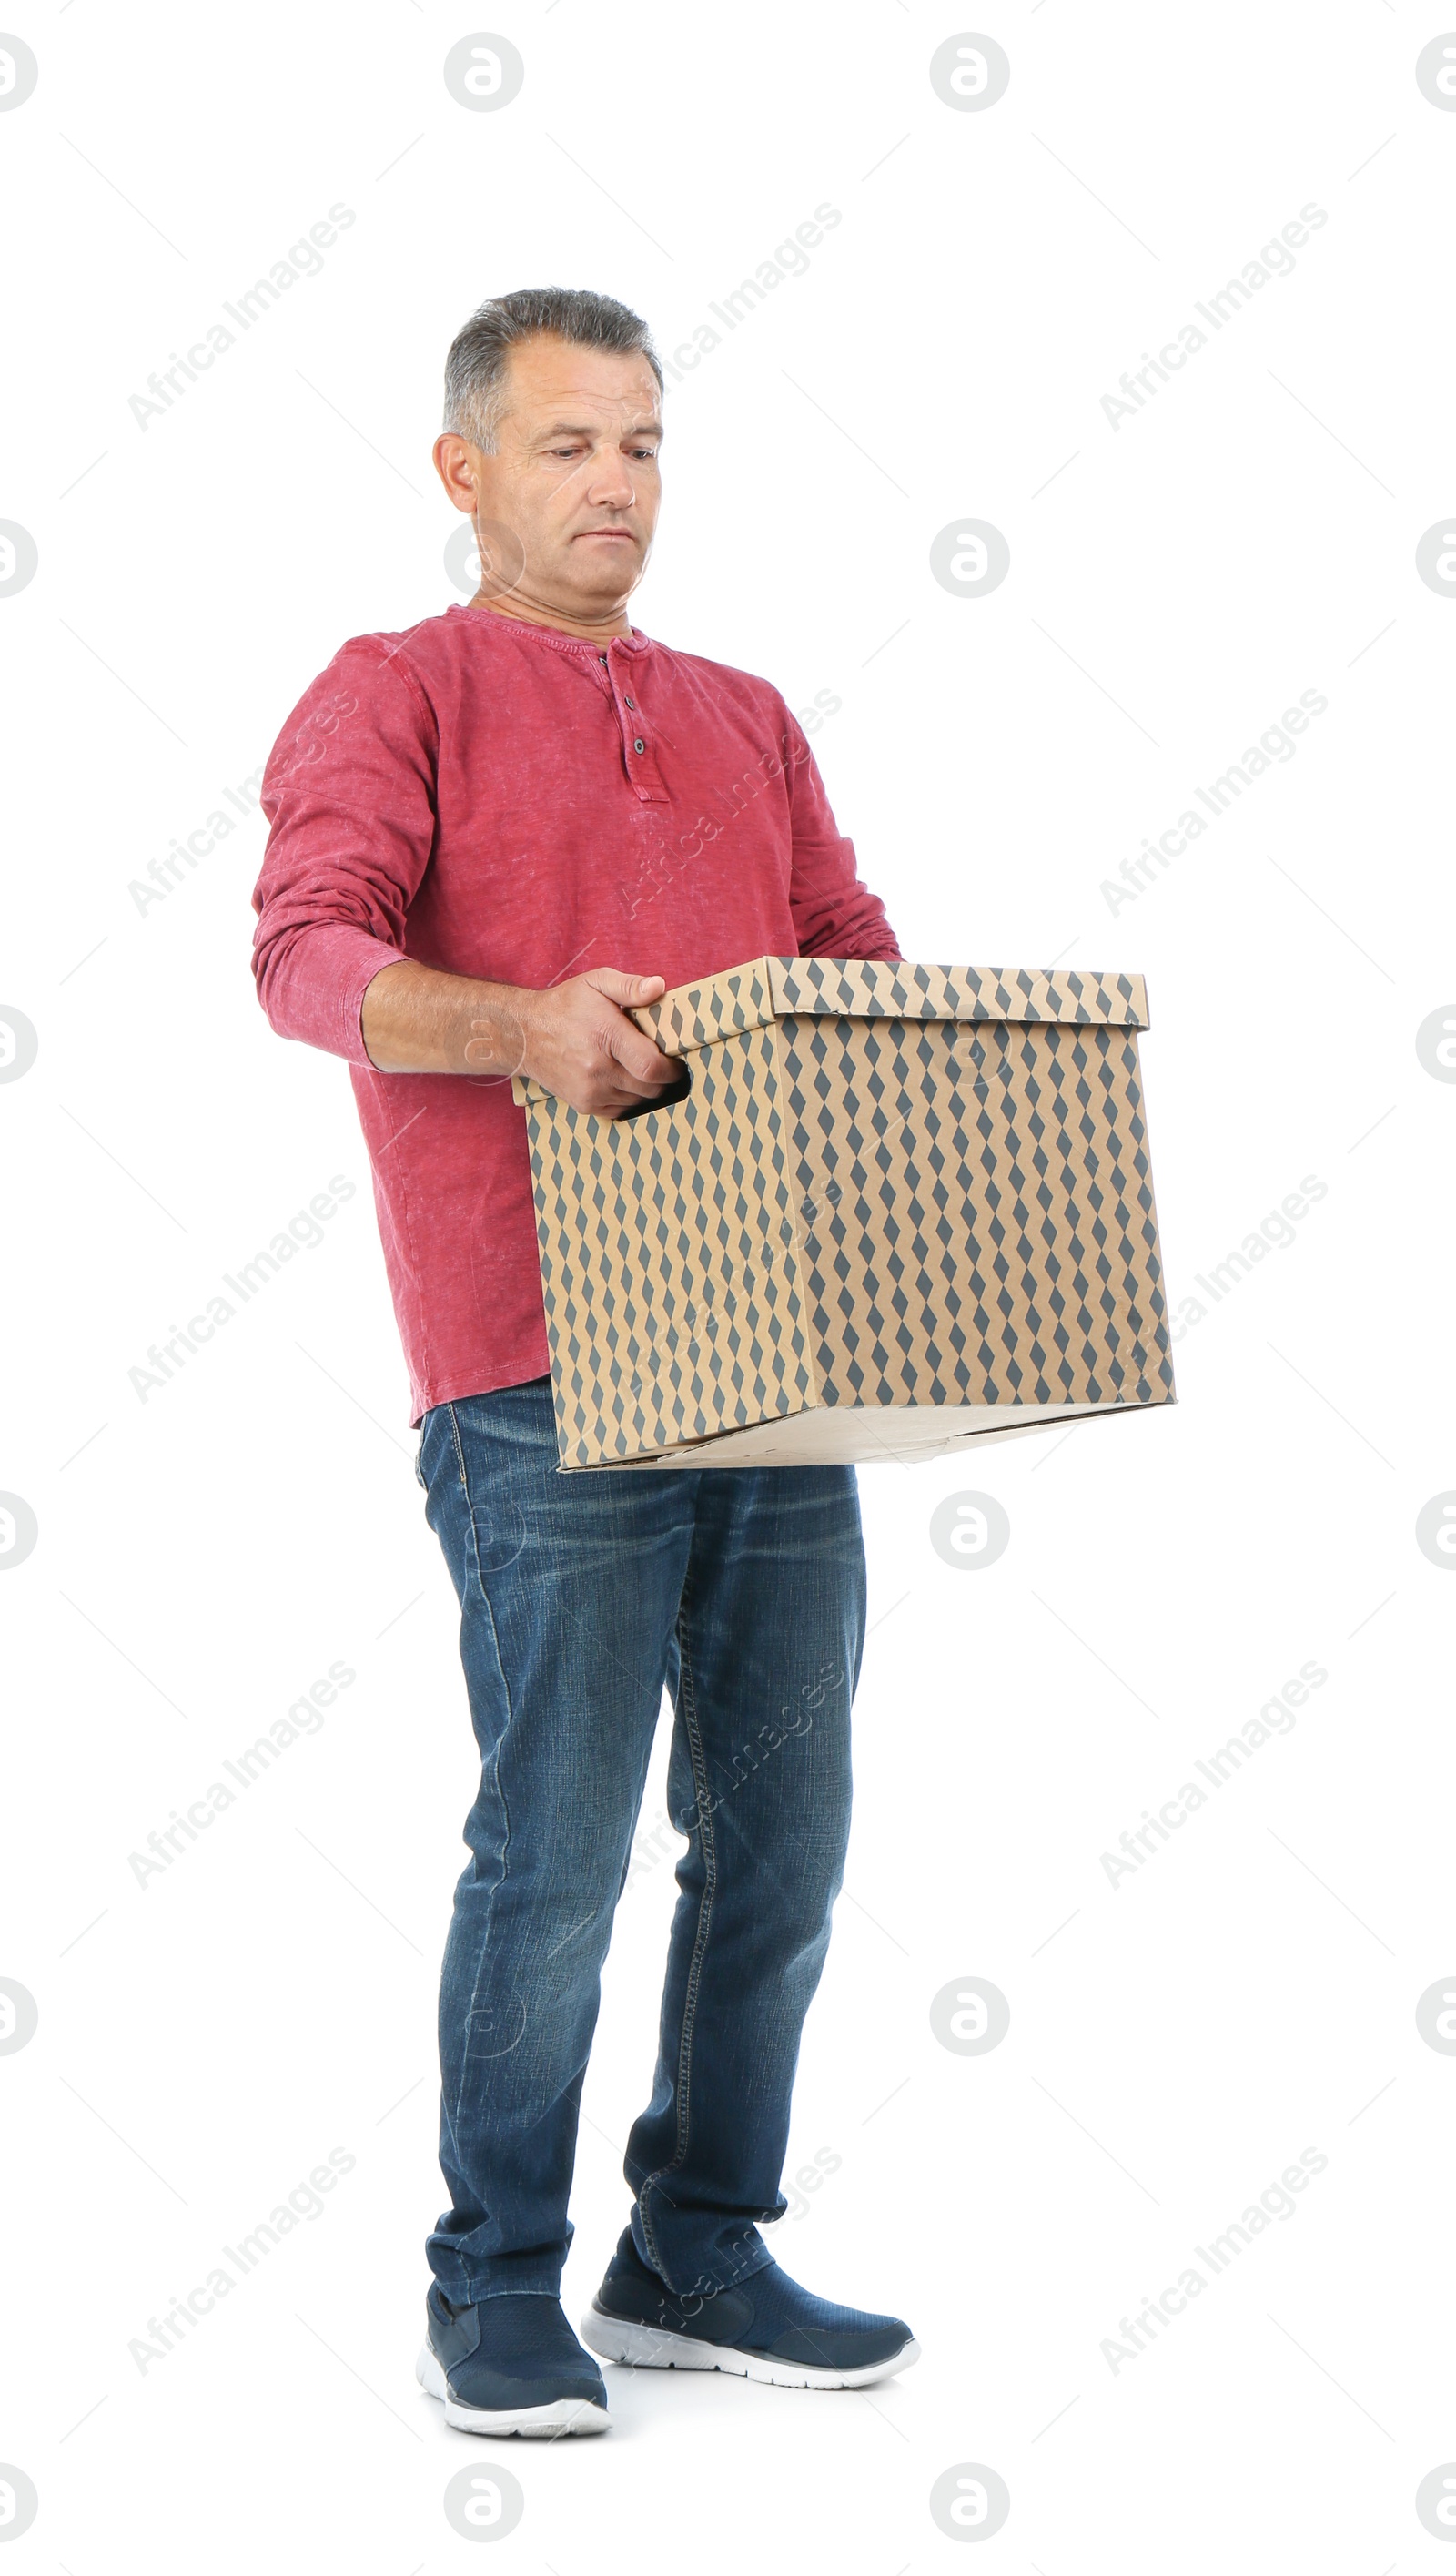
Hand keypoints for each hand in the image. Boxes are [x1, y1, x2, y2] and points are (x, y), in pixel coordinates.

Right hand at [512, 969, 678, 1115]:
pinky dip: (629, 1099)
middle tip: (664, 1064)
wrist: (524, 1035)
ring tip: (641, 1069)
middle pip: (649, 1089)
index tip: (676, 1060)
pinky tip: (624, 1080)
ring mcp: (589, 1091)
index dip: (671, 1068)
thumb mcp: (596, 983)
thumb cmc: (565, 1007)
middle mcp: (597, 1069)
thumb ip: (630, 986)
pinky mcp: (583, 1105)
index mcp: (605, 1037)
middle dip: (664, 1079)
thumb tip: (659, 987)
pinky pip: (621, 1111)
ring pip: (637, 1101)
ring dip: (646, 1089)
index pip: (651, 1067)